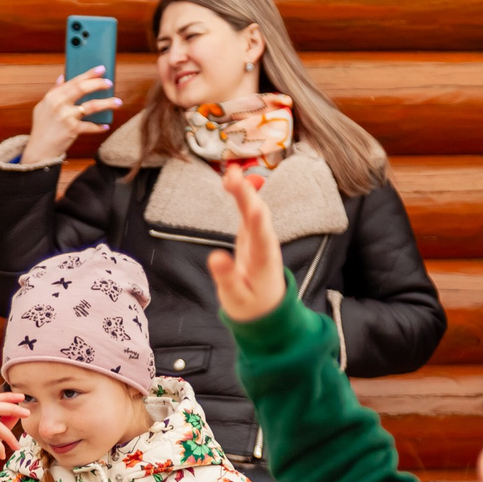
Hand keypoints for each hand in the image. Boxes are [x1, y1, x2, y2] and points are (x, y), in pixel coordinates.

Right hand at [16, 70, 121, 167]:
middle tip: (110, 83)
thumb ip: (54, 91)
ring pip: (92, 106)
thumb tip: (62, 76)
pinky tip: (105, 126)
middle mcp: (59, 104)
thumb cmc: (42, 127)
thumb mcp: (43, 106)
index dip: (89, 74)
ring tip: (117, 102)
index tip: (101, 69)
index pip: (73, 80)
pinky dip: (99, 127)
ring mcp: (66, 117)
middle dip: (99, 84)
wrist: (40, 149)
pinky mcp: (73, 130)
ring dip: (107, 103)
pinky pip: (91, 126)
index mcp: (52, 96)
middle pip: (83, 88)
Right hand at [209, 164, 285, 321]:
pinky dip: (241, 195)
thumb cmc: (251, 305)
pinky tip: (232, 180)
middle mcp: (265, 244)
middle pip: (258, 216)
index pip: (262, 239)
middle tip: (232, 176)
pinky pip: (249, 210)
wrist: (267, 308)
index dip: (258, 223)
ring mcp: (260, 237)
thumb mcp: (236, 298)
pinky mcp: (253, 233)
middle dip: (247, 196)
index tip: (254, 207)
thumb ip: (226, 278)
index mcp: (263, 262)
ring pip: (255, 209)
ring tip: (230, 173)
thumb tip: (215, 256)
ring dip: (244, 190)